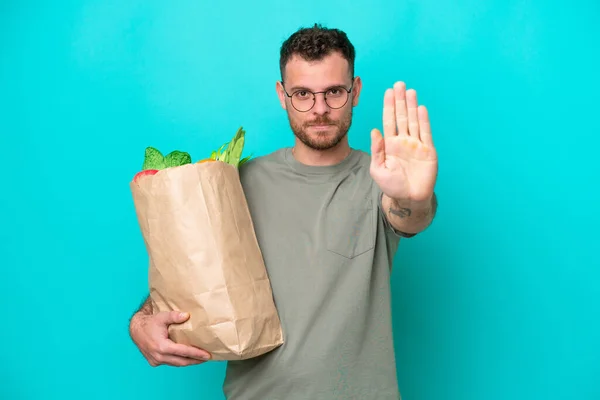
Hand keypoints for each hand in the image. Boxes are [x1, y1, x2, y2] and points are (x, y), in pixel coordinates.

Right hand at [129, 310, 210, 366]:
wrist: (135, 329)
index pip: (183, 352)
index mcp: (162, 347)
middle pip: (181, 362)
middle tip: (207, 358)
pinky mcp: (154, 361)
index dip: (196, 354)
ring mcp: (156, 360)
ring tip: (199, 359)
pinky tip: (186, 357)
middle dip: (195, 360)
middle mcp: (159, 356)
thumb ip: (174, 316)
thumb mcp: (162, 316)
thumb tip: (187, 315)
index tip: (207, 355)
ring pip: (175, 364)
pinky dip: (179, 360)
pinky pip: (170, 362)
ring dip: (188, 362)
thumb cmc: (149, 322)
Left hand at [370, 81, 437, 203]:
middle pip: (402, 116)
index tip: (388, 92)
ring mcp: (416, 145)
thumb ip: (377, 150)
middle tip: (399, 84)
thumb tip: (374, 131)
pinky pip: (425, 133)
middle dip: (400, 100)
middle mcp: (403, 141)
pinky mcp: (428, 151)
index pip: (389, 120)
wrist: (409, 198)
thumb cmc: (392, 186)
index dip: (389, 106)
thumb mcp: (378, 169)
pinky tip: (421, 109)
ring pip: (414, 121)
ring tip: (410, 91)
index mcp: (390, 144)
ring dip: (412, 106)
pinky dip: (423, 121)